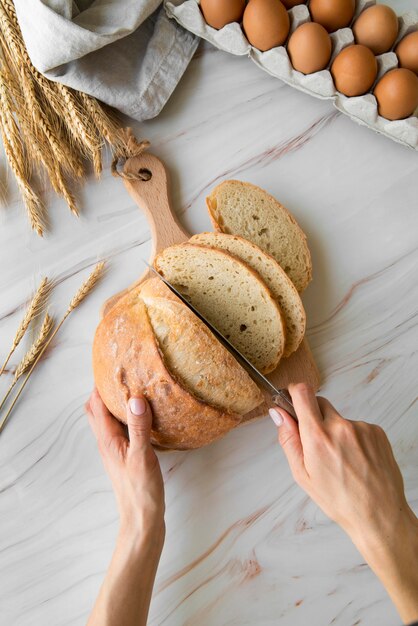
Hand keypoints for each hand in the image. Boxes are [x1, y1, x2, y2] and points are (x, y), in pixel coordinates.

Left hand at [86, 389, 164, 544]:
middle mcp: (107, 443)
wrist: (142, 520)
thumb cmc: (141, 491)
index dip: (100, 385)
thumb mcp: (142, 456)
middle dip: (103, 392)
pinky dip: (126, 418)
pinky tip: (142, 418)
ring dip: (113, 405)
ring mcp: (115, 451)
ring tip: (131, 390)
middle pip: (96, 412)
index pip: (96, 406)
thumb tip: (135, 399)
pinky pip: (121, 431)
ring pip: (108, 421)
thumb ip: (139, 427)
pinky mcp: (126, 457)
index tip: (110, 367)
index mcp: (107, 440)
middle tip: (118, 376)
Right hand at [270, 383, 417, 623]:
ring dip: (335, 431)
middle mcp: (340, 427)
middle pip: (319, 403)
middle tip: (317, 443)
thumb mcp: (302, 474)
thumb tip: (278, 414)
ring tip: (342, 459)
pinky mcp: (377, 431)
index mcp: (318, 438)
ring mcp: (361, 428)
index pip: (302, 393)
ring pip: (339, 418)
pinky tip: (356, 459)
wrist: (378, 514)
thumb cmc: (339, 500)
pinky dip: (353, 438)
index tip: (291, 398)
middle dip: (314, 417)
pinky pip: (357, 426)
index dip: (294, 392)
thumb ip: (288, 439)